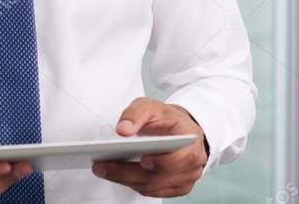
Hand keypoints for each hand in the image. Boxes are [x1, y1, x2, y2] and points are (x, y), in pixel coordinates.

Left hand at [92, 97, 207, 197]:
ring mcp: (186, 178)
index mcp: (192, 139)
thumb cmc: (167, 119)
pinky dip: (134, 184)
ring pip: (153, 186)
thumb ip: (136, 114)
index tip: (143, 159)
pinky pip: (153, 191)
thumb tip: (123, 130)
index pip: (181, 157)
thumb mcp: (152, 106)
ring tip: (104, 169)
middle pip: (160, 176)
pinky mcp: (177, 188)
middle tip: (104, 166)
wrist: (178, 129)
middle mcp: (194, 162)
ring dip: (126, 180)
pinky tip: (118, 175)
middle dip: (129, 172)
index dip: (162, 161)